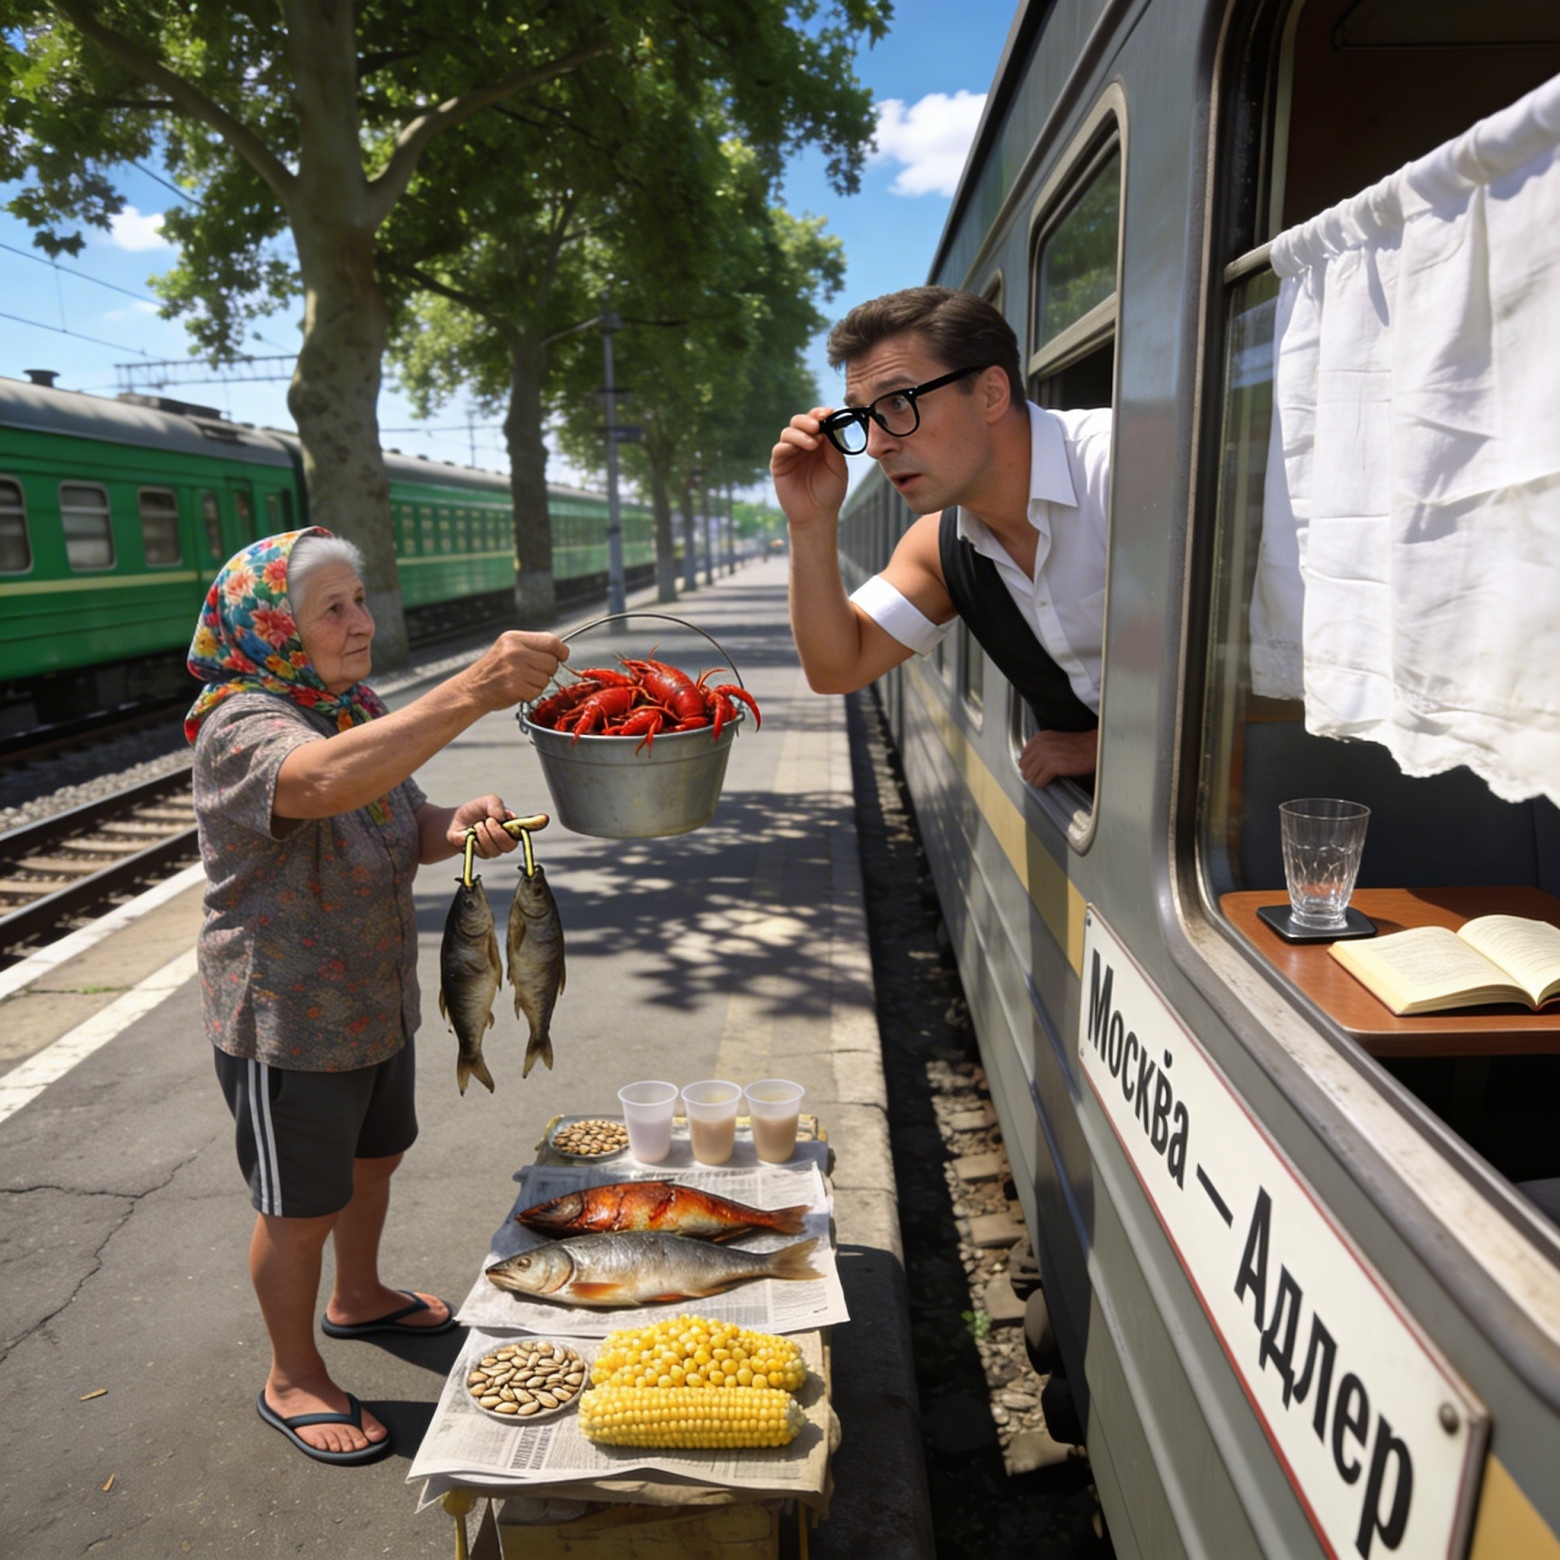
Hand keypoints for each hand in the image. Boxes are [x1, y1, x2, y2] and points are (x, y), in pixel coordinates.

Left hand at [446, 796, 520, 857]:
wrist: (458, 817)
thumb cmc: (478, 809)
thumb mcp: (489, 801)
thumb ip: (497, 806)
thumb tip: (501, 819)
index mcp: (511, 830)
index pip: (518, 837)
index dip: (510, 832)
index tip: (498, 820)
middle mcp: (503, 843)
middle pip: (507, 846)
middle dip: (495, 832)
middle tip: (486, 821)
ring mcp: (491, 851)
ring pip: (491, 849)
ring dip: (482, 833)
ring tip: (477, 824)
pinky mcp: (477, 855)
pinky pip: (476, 850)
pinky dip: (471, 838)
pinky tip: (469, 833)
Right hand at [461, 631, 569, 712]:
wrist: (471, 689)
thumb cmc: (493, 671)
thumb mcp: (508, 648)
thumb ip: (531, 647)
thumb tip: (560, 651)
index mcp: (514, 638)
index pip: (552, 641)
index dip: (561, 651)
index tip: (561, 657)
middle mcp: (514, 651)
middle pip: (552, 662)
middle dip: (548, 671)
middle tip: (532, 674)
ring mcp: (514, 669)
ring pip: (546, 678)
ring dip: (538, 684)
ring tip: (522, 681)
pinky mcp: (514, 686)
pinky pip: (537, 692)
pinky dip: (531, 694)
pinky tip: (518, 690)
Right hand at [770, 407, 847, 529]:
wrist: (818, 515)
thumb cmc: (830, 491)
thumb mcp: (838, 466)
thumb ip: (835, 446)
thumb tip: (833, 423)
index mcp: (819, 441)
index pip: (816, 420)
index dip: (820, 413)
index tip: (828, 413)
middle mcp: (803, 444)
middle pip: (799, 421)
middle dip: (808, 420)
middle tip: (818, 425)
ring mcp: (790, 454)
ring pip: (788, 432)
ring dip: (800, 433)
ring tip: (813, 443)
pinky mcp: (779, 465)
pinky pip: (779, 449)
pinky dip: (788, 445)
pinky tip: (799, 449)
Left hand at [1019, 728, 1097, 788]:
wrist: (1094, 748)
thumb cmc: (1079, 746)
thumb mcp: (1056, 740)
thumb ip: (1043, 747)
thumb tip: (1031, 762)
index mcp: (1041, 737)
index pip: (1024, 754)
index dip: (1026, 764)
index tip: (1031, 770)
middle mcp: (1041, 745)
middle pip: (1024, 765)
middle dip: (1028, 773)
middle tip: (1034, 778)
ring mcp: (1046, 755)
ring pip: (1029, 774)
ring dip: (1033, 780)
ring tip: (1039, 782)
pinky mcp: (1052, 766)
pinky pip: (1039, 781)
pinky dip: (1040, 784)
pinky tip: (1045, 784)